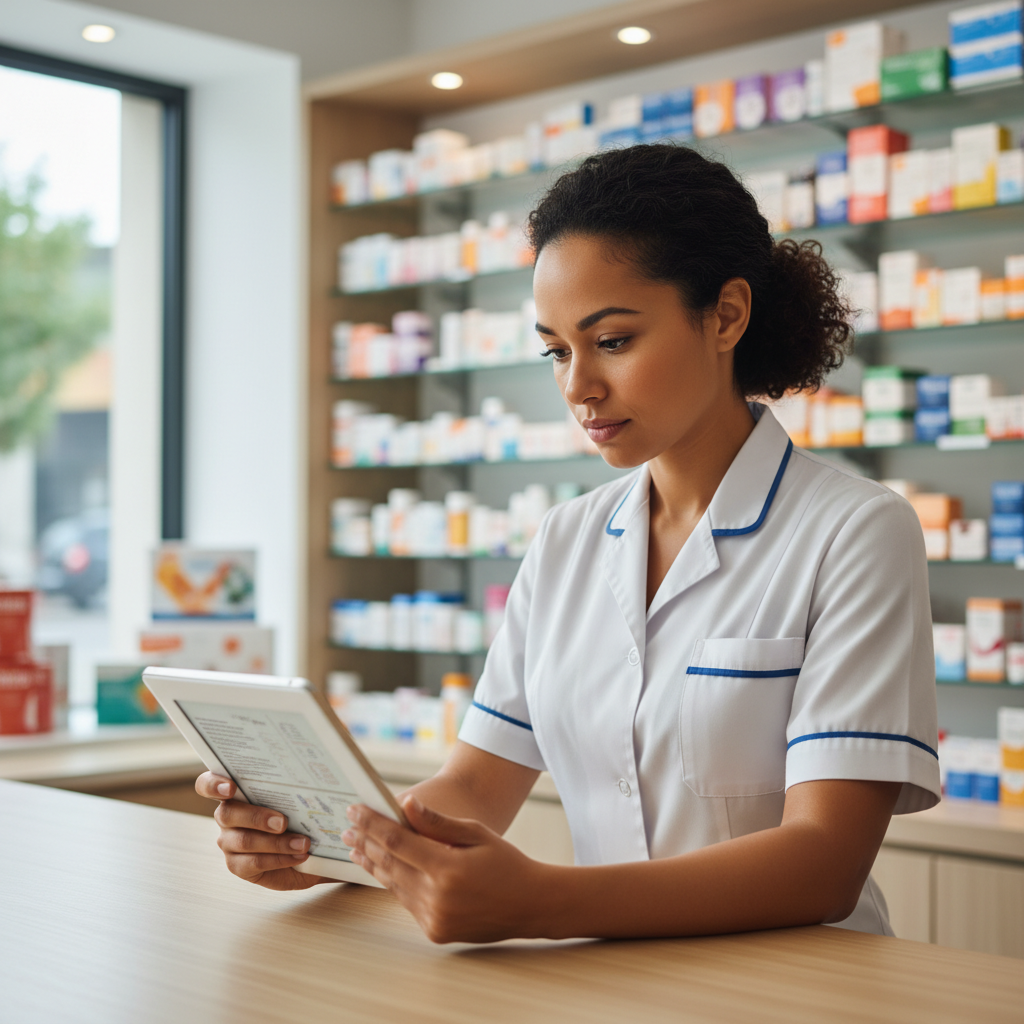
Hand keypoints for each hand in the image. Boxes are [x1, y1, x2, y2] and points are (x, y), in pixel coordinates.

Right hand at [194, 771, 327, 890]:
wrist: (306, 850)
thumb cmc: (297, 816)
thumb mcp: (294, 800)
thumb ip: (288, 791)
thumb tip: (306, 783)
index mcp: (235, 793)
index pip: (208, 785)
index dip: (213, 785)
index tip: (232, 787)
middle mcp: (227, 816)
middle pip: (228, 814)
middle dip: (257, 817)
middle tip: (283, 822)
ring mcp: (229, 842)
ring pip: (244, 841)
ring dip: (278, 843)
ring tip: (303, 843)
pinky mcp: (237, 865)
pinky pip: (253, 863)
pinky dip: (280, 859)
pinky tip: (299, 856)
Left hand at [343, 794, 549, 942]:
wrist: (531, 905)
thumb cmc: (506, 863)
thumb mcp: (476, 833)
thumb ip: (437, 822)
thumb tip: (406, 804)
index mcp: (447, 869)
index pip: (397, 841)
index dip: (372, 823)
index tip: (355, 810)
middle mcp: (437, 898)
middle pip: (389, 864)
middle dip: (366, 842)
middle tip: (348, 827)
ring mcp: (434, 919)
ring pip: (393, 885)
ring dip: (373, 864)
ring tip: (357, 848)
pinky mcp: (435, 931)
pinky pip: (407, 902)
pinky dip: (393, 883)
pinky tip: (383, 870)